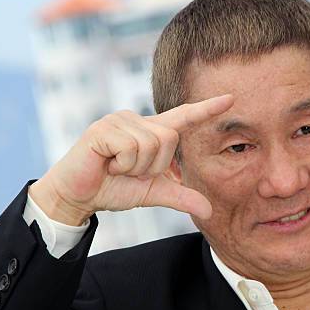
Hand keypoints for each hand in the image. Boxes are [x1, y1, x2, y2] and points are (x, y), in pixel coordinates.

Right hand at [29, 94, 233, 224]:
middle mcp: (137, 120)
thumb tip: (209, 211)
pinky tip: (107, 165)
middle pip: (170, 139)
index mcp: (152, 132)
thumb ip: (180, 197)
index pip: (184, 117)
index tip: (231, 98)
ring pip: (152, 144)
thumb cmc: (113, 189)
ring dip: (136, 167)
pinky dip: (123, 165)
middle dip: (154, 166)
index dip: (207, 109)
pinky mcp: (103, 128)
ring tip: (116, 167)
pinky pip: (131, 148)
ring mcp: (119, 121)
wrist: (77, 197)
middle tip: (129, 171)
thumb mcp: (153, 193)